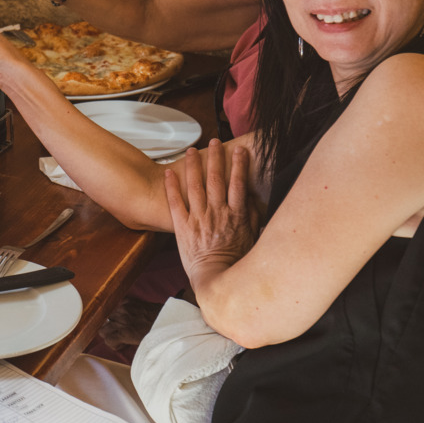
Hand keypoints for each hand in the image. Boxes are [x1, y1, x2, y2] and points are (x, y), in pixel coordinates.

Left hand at [165, 139, 262, 289]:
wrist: (215, 280)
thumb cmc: (235, 264)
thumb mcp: (252, 241)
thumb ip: (253, 220)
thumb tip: (254, 204)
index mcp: (236, 216)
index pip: (238, 184)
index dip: (239, 165)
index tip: (239, 151)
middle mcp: (217, 213)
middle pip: (216, 178)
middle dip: (216, 157)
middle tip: (214, 142)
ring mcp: (199, 218)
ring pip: (195, 185)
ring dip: (193, 165)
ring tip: (191, 151)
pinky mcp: (183, 227)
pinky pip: (175, 202)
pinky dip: (171, 186)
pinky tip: (169, 172)